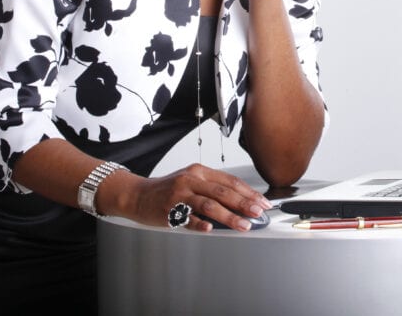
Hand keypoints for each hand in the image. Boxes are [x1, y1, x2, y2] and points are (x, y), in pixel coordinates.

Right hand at [111, 163, 271, 231]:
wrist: (138, 194)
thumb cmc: (168, 190)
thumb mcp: (192, 182)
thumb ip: (213, 189)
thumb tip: (242, 202)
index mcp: (199, 171)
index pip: (230, 181)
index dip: (249, 192)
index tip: (263, 203)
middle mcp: (191, 180)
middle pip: (223, 192)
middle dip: (244, 203)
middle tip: (258, 213)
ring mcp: (180, 195)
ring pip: (209, 205)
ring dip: (229, 216)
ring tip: (243, 225)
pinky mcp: (169, 210)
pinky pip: (187, 218)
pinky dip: (199, 223)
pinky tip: (210, 229)